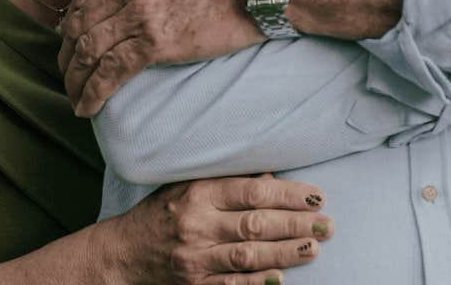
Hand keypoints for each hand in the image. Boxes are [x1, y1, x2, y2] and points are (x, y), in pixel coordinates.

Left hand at [59, 0, 265, 116]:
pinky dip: (94, 91)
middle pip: (83, 23)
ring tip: (74, 95)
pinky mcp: (156, 43)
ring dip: (76, 77)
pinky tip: (87, 107)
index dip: (75, 17)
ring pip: (91, 49)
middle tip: (67, 71)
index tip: (72, 35)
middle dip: (68, 52)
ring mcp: (142, 14)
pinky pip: (113, 70)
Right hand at [109, 174, 332, 284]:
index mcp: (198, 194)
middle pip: (255, 224)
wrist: (123, 254)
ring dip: (285, 253)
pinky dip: (258, 283)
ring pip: (248, 256)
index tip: (316, 197)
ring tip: (314, 247)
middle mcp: (196, 225)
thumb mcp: (187, 186)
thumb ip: (227, 182)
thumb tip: (270, 177)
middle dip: (295, 224)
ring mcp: (195, 258)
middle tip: (327, 224)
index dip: (288, 194)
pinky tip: (283, 278)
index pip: (252, 192)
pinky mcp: (194, 284)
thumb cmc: (161, 214)